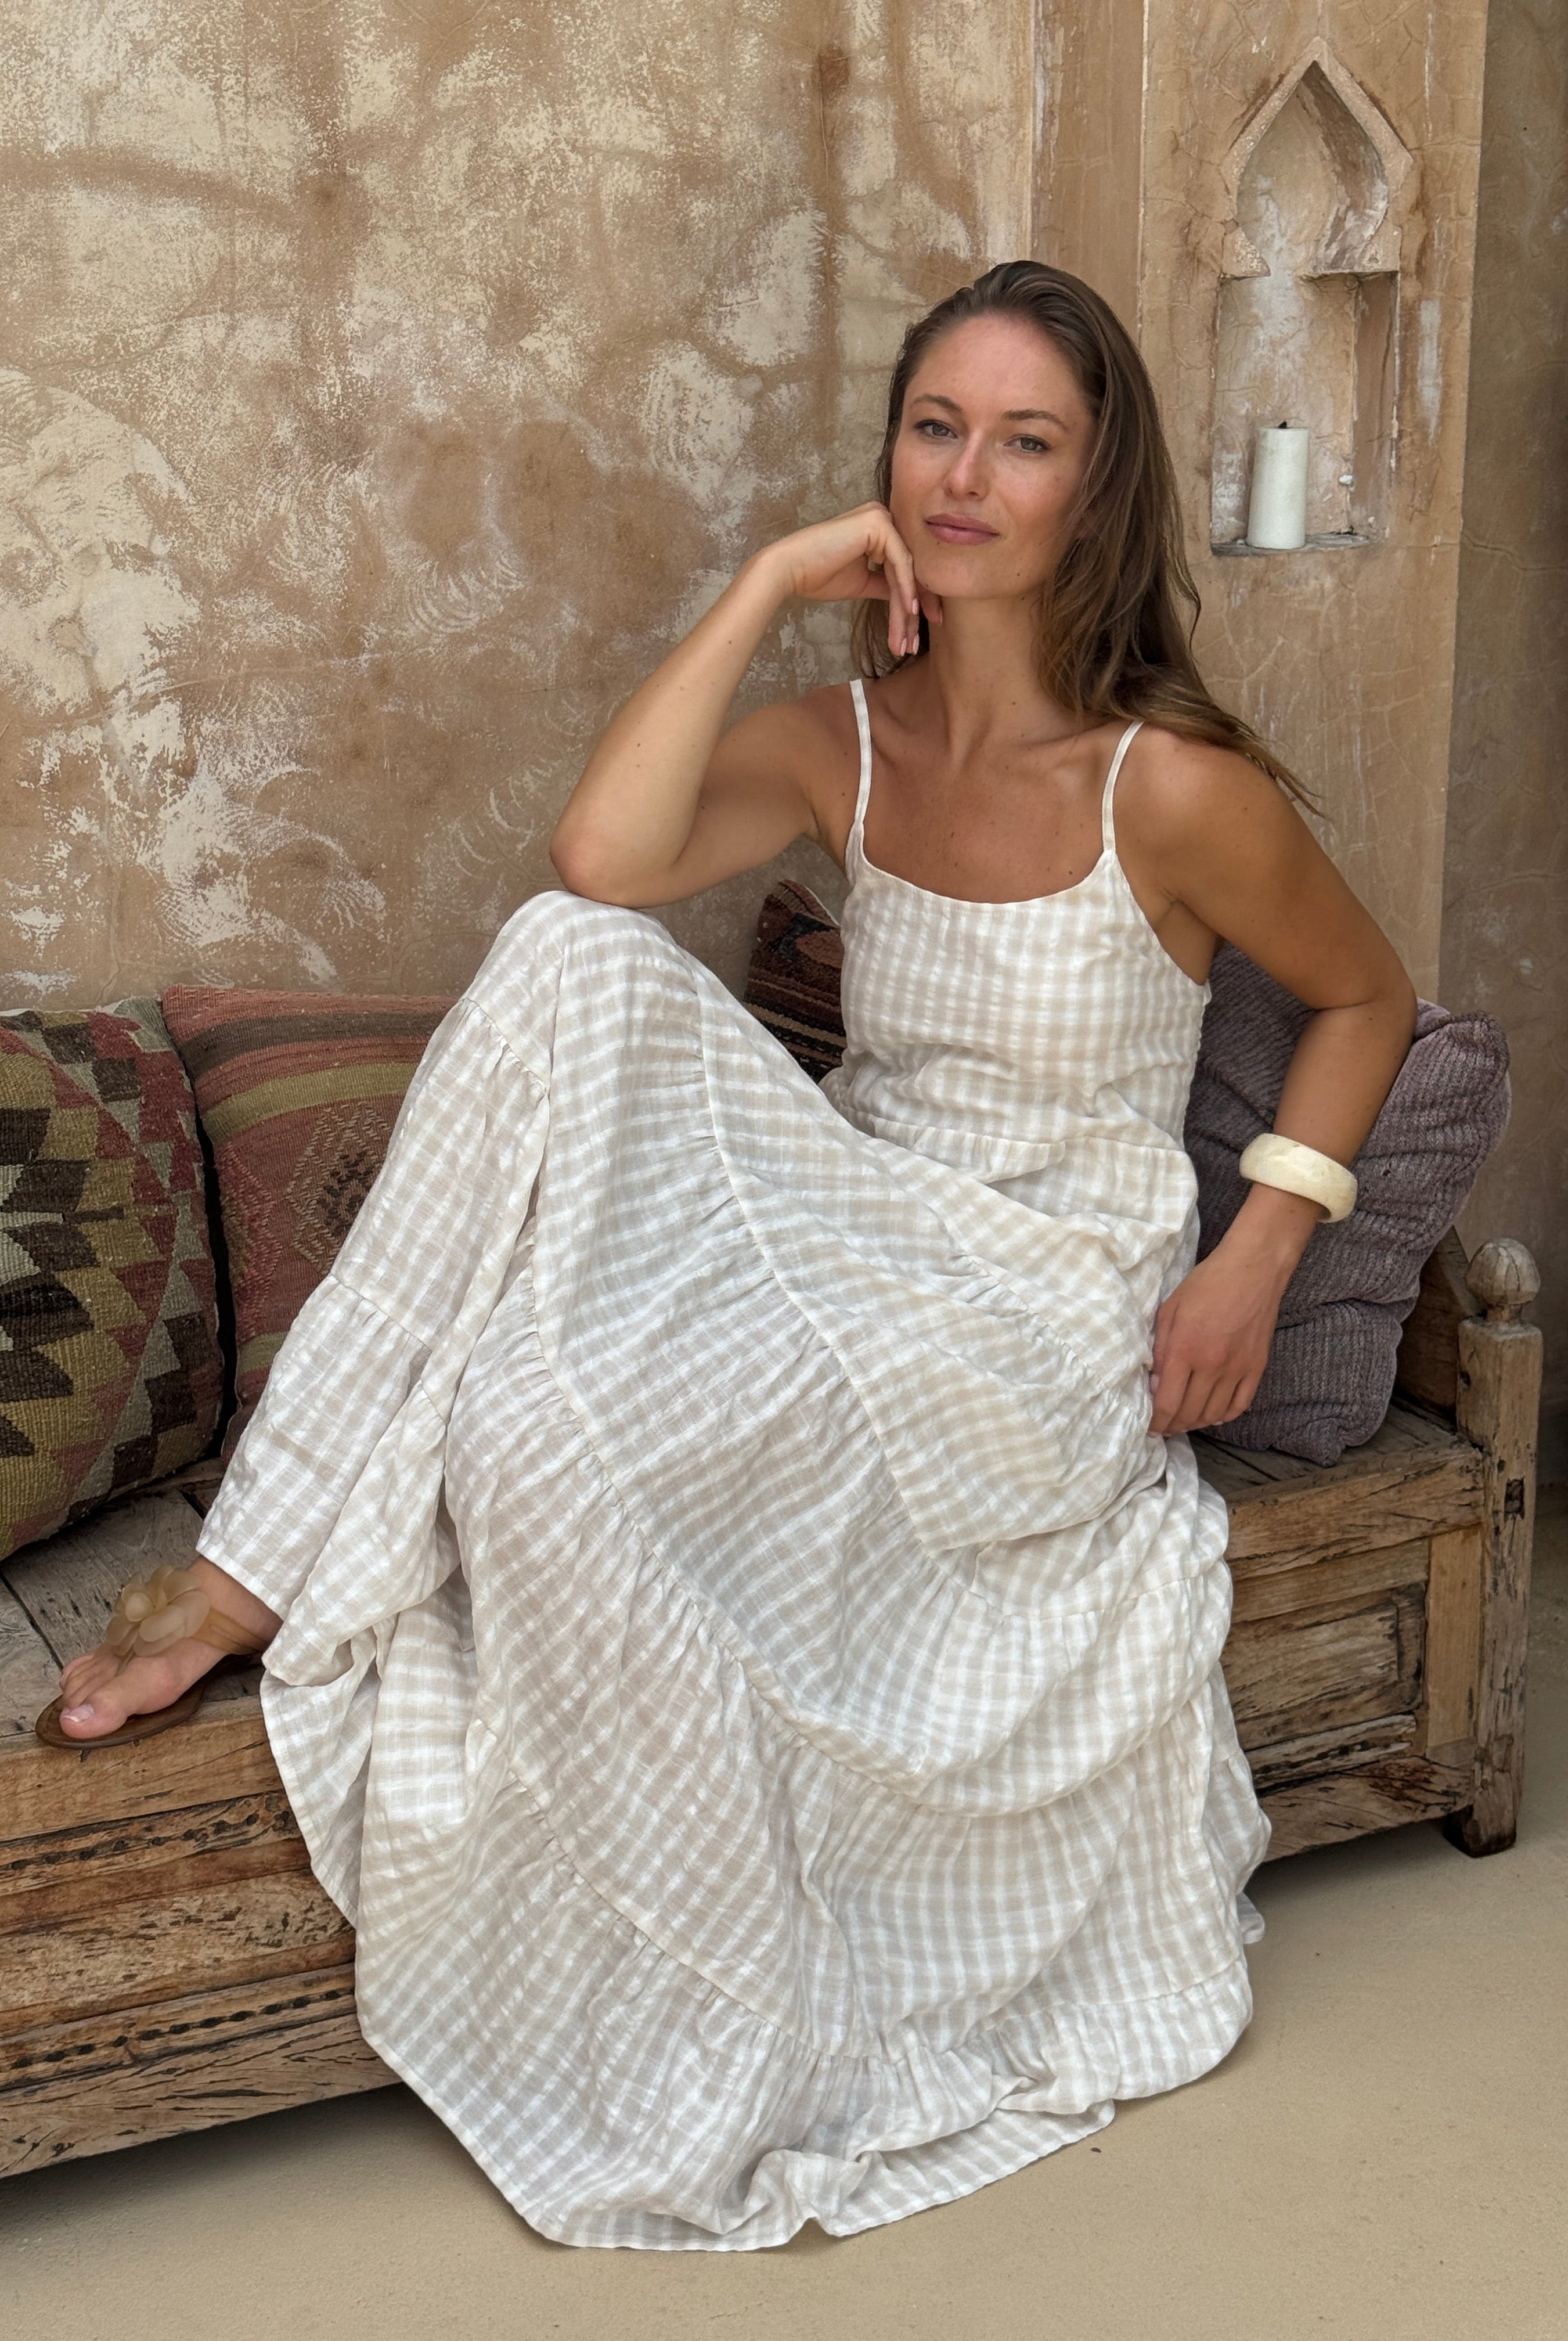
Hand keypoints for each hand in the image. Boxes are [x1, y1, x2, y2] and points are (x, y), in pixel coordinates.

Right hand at [758, 503, 941, 660]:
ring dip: (906, 610)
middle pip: (908, 569)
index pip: (904, 567)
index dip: (913, 601)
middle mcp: (883, 517)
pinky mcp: (878, 524)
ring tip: (907, 640)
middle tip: (914, 643)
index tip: (915, 633)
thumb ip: (886, 585)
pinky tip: (908, 613)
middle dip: (914, 610)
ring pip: (905, 570)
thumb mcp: (862, 582)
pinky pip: (899, 563)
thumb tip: (909, 601)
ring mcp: (881, 517)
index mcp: (878, 527)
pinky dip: (904, 590)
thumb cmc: (818, 575)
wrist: (789, 569)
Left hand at [1147, 1242, 1291, 1437]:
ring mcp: (1238, 1369)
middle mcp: (1212, 1365)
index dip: (1156, 1422)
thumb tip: (1154, 1385)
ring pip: (1214, 1414)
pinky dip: (1224, 1415)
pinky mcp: (1257, 1368)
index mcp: (1186, 1350)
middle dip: (1173, 1426)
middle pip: (1190, 1413)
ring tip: (1184, 1421)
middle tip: (1163, 1426)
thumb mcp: (1170, 1310)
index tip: (1149, 1427)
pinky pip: (1240, 1405)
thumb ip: (1161, 1349)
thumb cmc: (1206, 1285)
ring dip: (1196, 1422)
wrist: (1252, 1270)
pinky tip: (1213, 1414)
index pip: (1168, 1403)